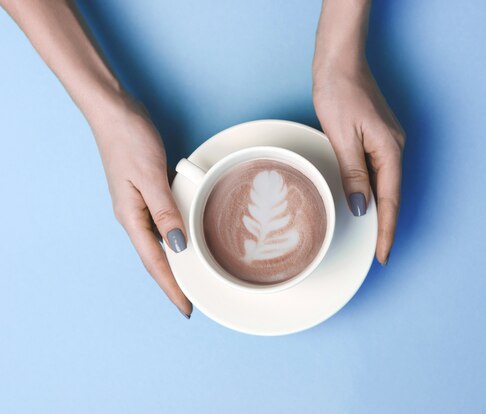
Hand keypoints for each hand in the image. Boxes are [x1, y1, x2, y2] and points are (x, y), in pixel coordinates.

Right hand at [91, 97, 191, 317]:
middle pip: (156, 259)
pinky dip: (174, 239)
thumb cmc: (129, 140)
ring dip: (174, 264)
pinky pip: (163, 225)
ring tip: (192, 281)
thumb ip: (165, 213)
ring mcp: (139, 205)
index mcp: (131, 217)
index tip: (186, 308)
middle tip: (192, 302)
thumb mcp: (150, 177)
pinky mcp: (146, 193)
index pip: (154, 262)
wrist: (115, 112)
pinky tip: (185, 243)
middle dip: (172, 283)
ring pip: (159, 244)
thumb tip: (178, 246)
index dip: (171, 287)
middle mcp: (134, 217)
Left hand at [313, 61, 404, 264]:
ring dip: (379, 210)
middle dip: (385, 225)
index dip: (386, 230)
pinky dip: (372, 191)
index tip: (384, 255)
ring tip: (372, 235)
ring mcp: (387, 142)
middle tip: (378, 253)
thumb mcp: (342, 136)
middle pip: (391, 195)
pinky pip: (378, 171)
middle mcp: (393, 148)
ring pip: (385, 184)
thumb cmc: (339, 92)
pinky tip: (365, 201)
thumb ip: (354, 174)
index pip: (389, 201)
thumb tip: (363, 208)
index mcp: (388, 150)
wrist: (339, 61)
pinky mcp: (377, 137)